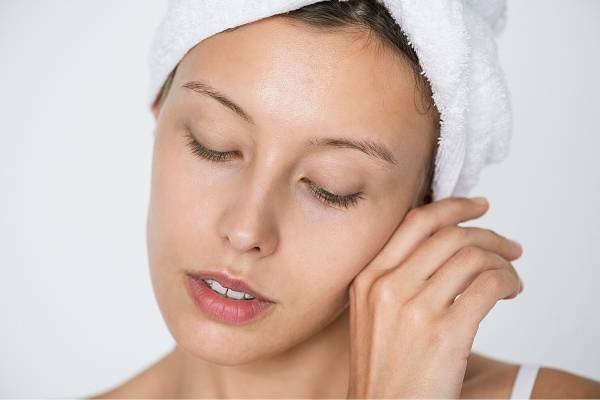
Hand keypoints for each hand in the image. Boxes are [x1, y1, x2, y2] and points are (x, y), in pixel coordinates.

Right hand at [346, 196, 523, 398]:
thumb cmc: (382, 369)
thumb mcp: (371, 314)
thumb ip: (396, 278)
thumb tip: (443, 245)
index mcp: (367, 278)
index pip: (416, 222)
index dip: (452, 207)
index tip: (476, 206)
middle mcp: (387, 286)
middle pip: (449, 235)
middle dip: (488, 233)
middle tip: (508, 245)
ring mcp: (415, 309)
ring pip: (473, 256)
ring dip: (503, 260)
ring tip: (511, 274)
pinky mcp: (445, 333)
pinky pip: (489, 285)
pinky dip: (509, 281)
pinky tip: (511, 292)